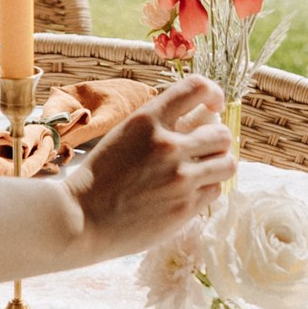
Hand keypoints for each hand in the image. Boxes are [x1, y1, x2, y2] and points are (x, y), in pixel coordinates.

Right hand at [64, 76, 234, 261]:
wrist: (80, 220)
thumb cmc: (99, 178)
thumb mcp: (124, 137)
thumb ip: (159, 126)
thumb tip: (201, 121)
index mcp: (147, 120)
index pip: (197, 87)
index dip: (212, 93)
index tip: (211, 106)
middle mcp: (168, 145)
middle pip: (221, 133)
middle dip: (216, 140)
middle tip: (204, 149)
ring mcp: (180, 178)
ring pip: (227, 163)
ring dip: (218, 165)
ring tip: (203, 171)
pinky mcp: (185, 207)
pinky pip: (215, 191)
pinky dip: (206, 190)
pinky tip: (187, 193)